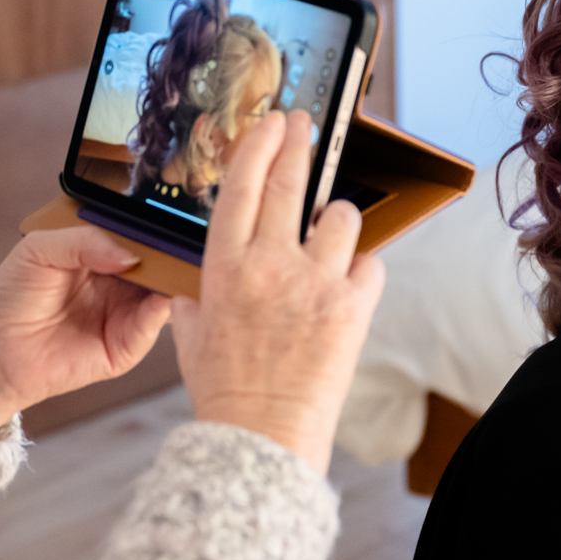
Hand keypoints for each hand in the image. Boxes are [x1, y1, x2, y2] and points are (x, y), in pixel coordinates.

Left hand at [0, 226, 171, 435]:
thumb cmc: (11, 298)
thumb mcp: (40, 249)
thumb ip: (85, 240)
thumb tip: (130, 254)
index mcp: (101, 254)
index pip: (139, 235)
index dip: (155, 226)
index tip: (172, 214)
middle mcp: (120, 283)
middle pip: (160, 263)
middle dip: (174, 250)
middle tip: (186, 238)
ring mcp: (126, 314)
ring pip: (166, 291)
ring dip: (178, 277)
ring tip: (184, 261)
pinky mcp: (127, 345)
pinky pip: (154, 324)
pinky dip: (166, 308)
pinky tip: (166, 293)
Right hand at [171, 109, 385, 473]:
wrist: (263, 436)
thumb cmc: (225, 389)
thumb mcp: (190, 334)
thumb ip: (193, 294)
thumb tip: (193, 275)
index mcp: (225, 268)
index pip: (241, 186)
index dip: (258, 145)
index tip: (270, 123)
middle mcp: (270, 266)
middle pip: (290, 183)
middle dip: (298, 142)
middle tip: (304, 124)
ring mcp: (315, 284)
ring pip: (340, 218)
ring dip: (336, 219)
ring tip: (328, 234)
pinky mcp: (353, 308)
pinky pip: (370, 263)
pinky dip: (361, 269)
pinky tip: (347, 283)